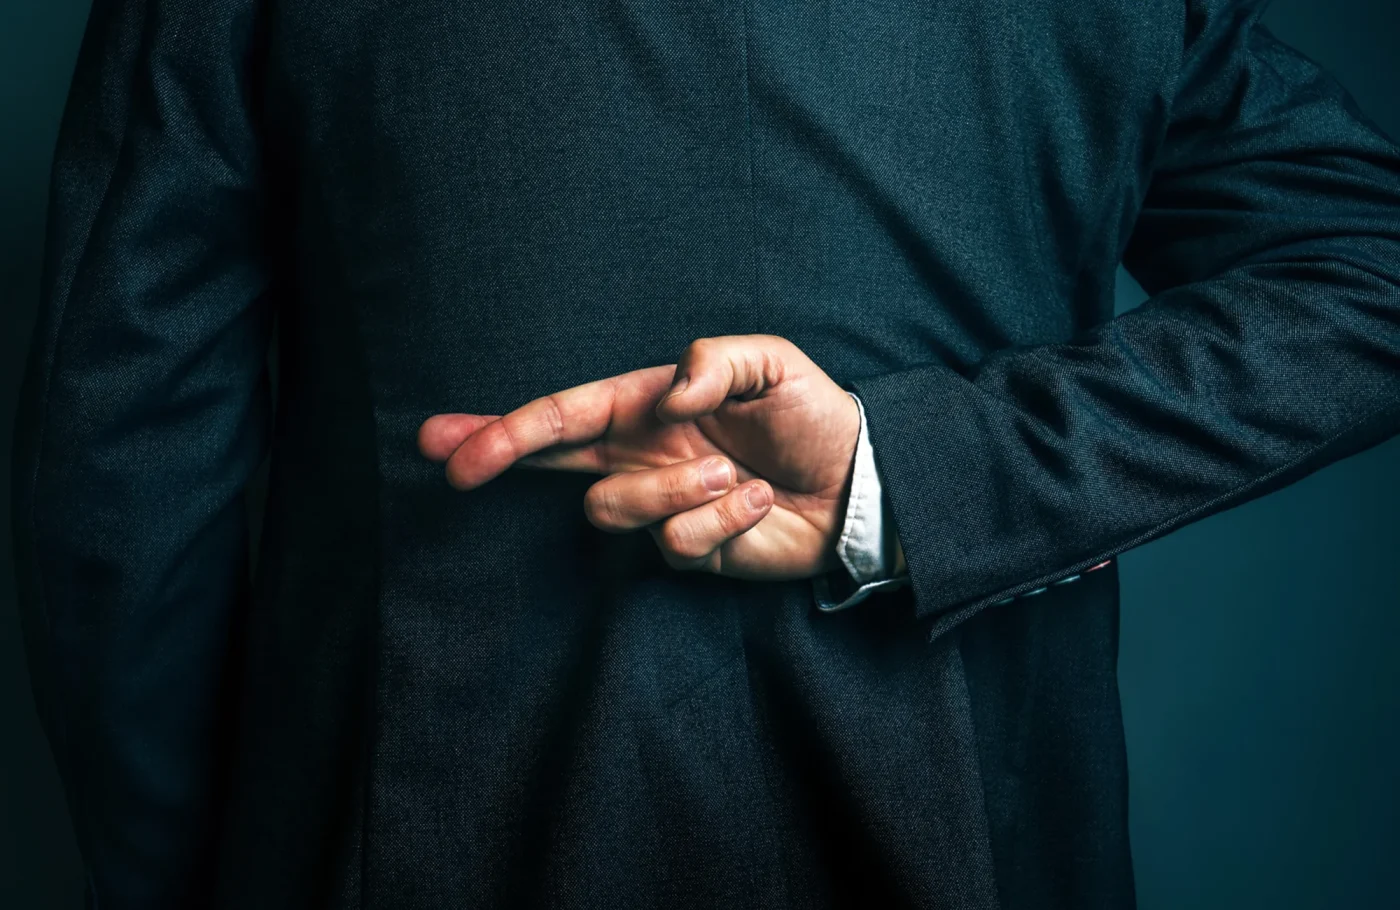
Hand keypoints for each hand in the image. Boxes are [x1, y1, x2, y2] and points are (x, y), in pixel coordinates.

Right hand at [417, 334, 862, 580]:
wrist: (859, 482)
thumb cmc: (810, 416)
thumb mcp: (772, 364)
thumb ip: (715, 362)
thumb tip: (666, 396)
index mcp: (648, 407)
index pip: (565, 415)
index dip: (506, 427)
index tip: (450, 442)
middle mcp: (642, 455)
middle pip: (551, 463)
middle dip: (500, 456)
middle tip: (458, 468)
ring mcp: (662, 505)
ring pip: (614, 511)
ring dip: (673, 489)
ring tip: (733, 474)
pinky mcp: (690, 549)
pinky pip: (676, 543)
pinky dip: (721, 518)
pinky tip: (758, 504)